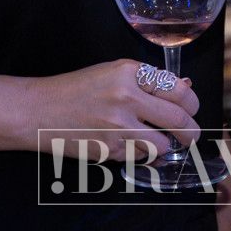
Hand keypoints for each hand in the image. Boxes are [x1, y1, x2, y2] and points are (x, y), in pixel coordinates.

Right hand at [0, 60, 198, 161]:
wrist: (39, 110)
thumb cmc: (76, 89)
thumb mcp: (112, 73)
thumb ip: (147, 81)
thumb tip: (185, 87)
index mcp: (129, 72)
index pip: (179, 89)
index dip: (192, 103)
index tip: (191, 109)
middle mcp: (127, 97)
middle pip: (179, 119)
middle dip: (191, 132)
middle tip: (190, 135)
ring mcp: (118, 126)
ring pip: (163, 145)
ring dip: (165, 147)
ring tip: (157, 142)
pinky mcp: (110, 150)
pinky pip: (142, 158)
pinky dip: (143, 156)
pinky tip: (134, 148)